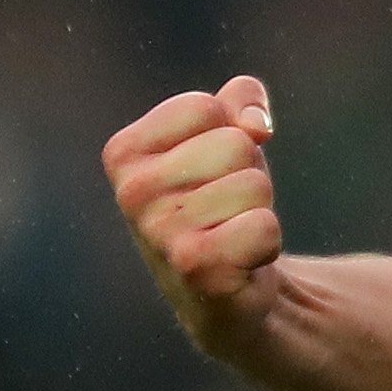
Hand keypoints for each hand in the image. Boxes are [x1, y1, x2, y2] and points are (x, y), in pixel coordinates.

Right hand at [105, 75, 282, 352]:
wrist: (223, 292)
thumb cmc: (219, 201)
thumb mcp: (225, 135)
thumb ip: (240, 98)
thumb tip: (256, 127)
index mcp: (124, 152)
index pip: (206, 107)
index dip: (230, 133)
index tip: (214, 170)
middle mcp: (131, 192)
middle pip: (236, 145)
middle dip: (248, 174)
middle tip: (226, 210)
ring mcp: (159, 233)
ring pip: (255, 185)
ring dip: (258, 210)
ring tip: (232, 234)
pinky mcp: (195, 268)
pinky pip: (264, 226)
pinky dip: (267, 243)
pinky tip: (242, 261)